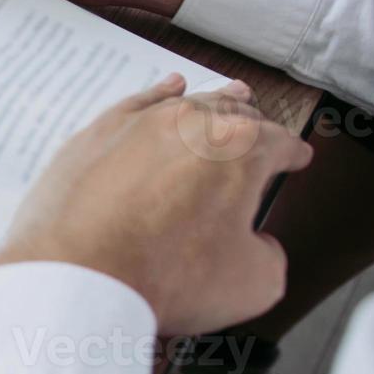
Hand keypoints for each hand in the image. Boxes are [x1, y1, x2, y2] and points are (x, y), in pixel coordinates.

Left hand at [0, 75, 312, 335]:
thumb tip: (257, 246)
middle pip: (234, 114)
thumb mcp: (252, 283)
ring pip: (187, 103)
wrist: (78, 272)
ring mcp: (139, 124)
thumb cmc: (165, 276)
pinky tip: (168, 90)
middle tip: (261, 130)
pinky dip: (157, 95)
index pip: (279, 144)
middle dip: (253, 123)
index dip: (292, 154)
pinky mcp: (95, 135)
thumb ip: (268, 256)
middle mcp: (192, 123)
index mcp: (241, 149)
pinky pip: (135, 104)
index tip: (295, 159)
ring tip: (231, 96)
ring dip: (213, 102)